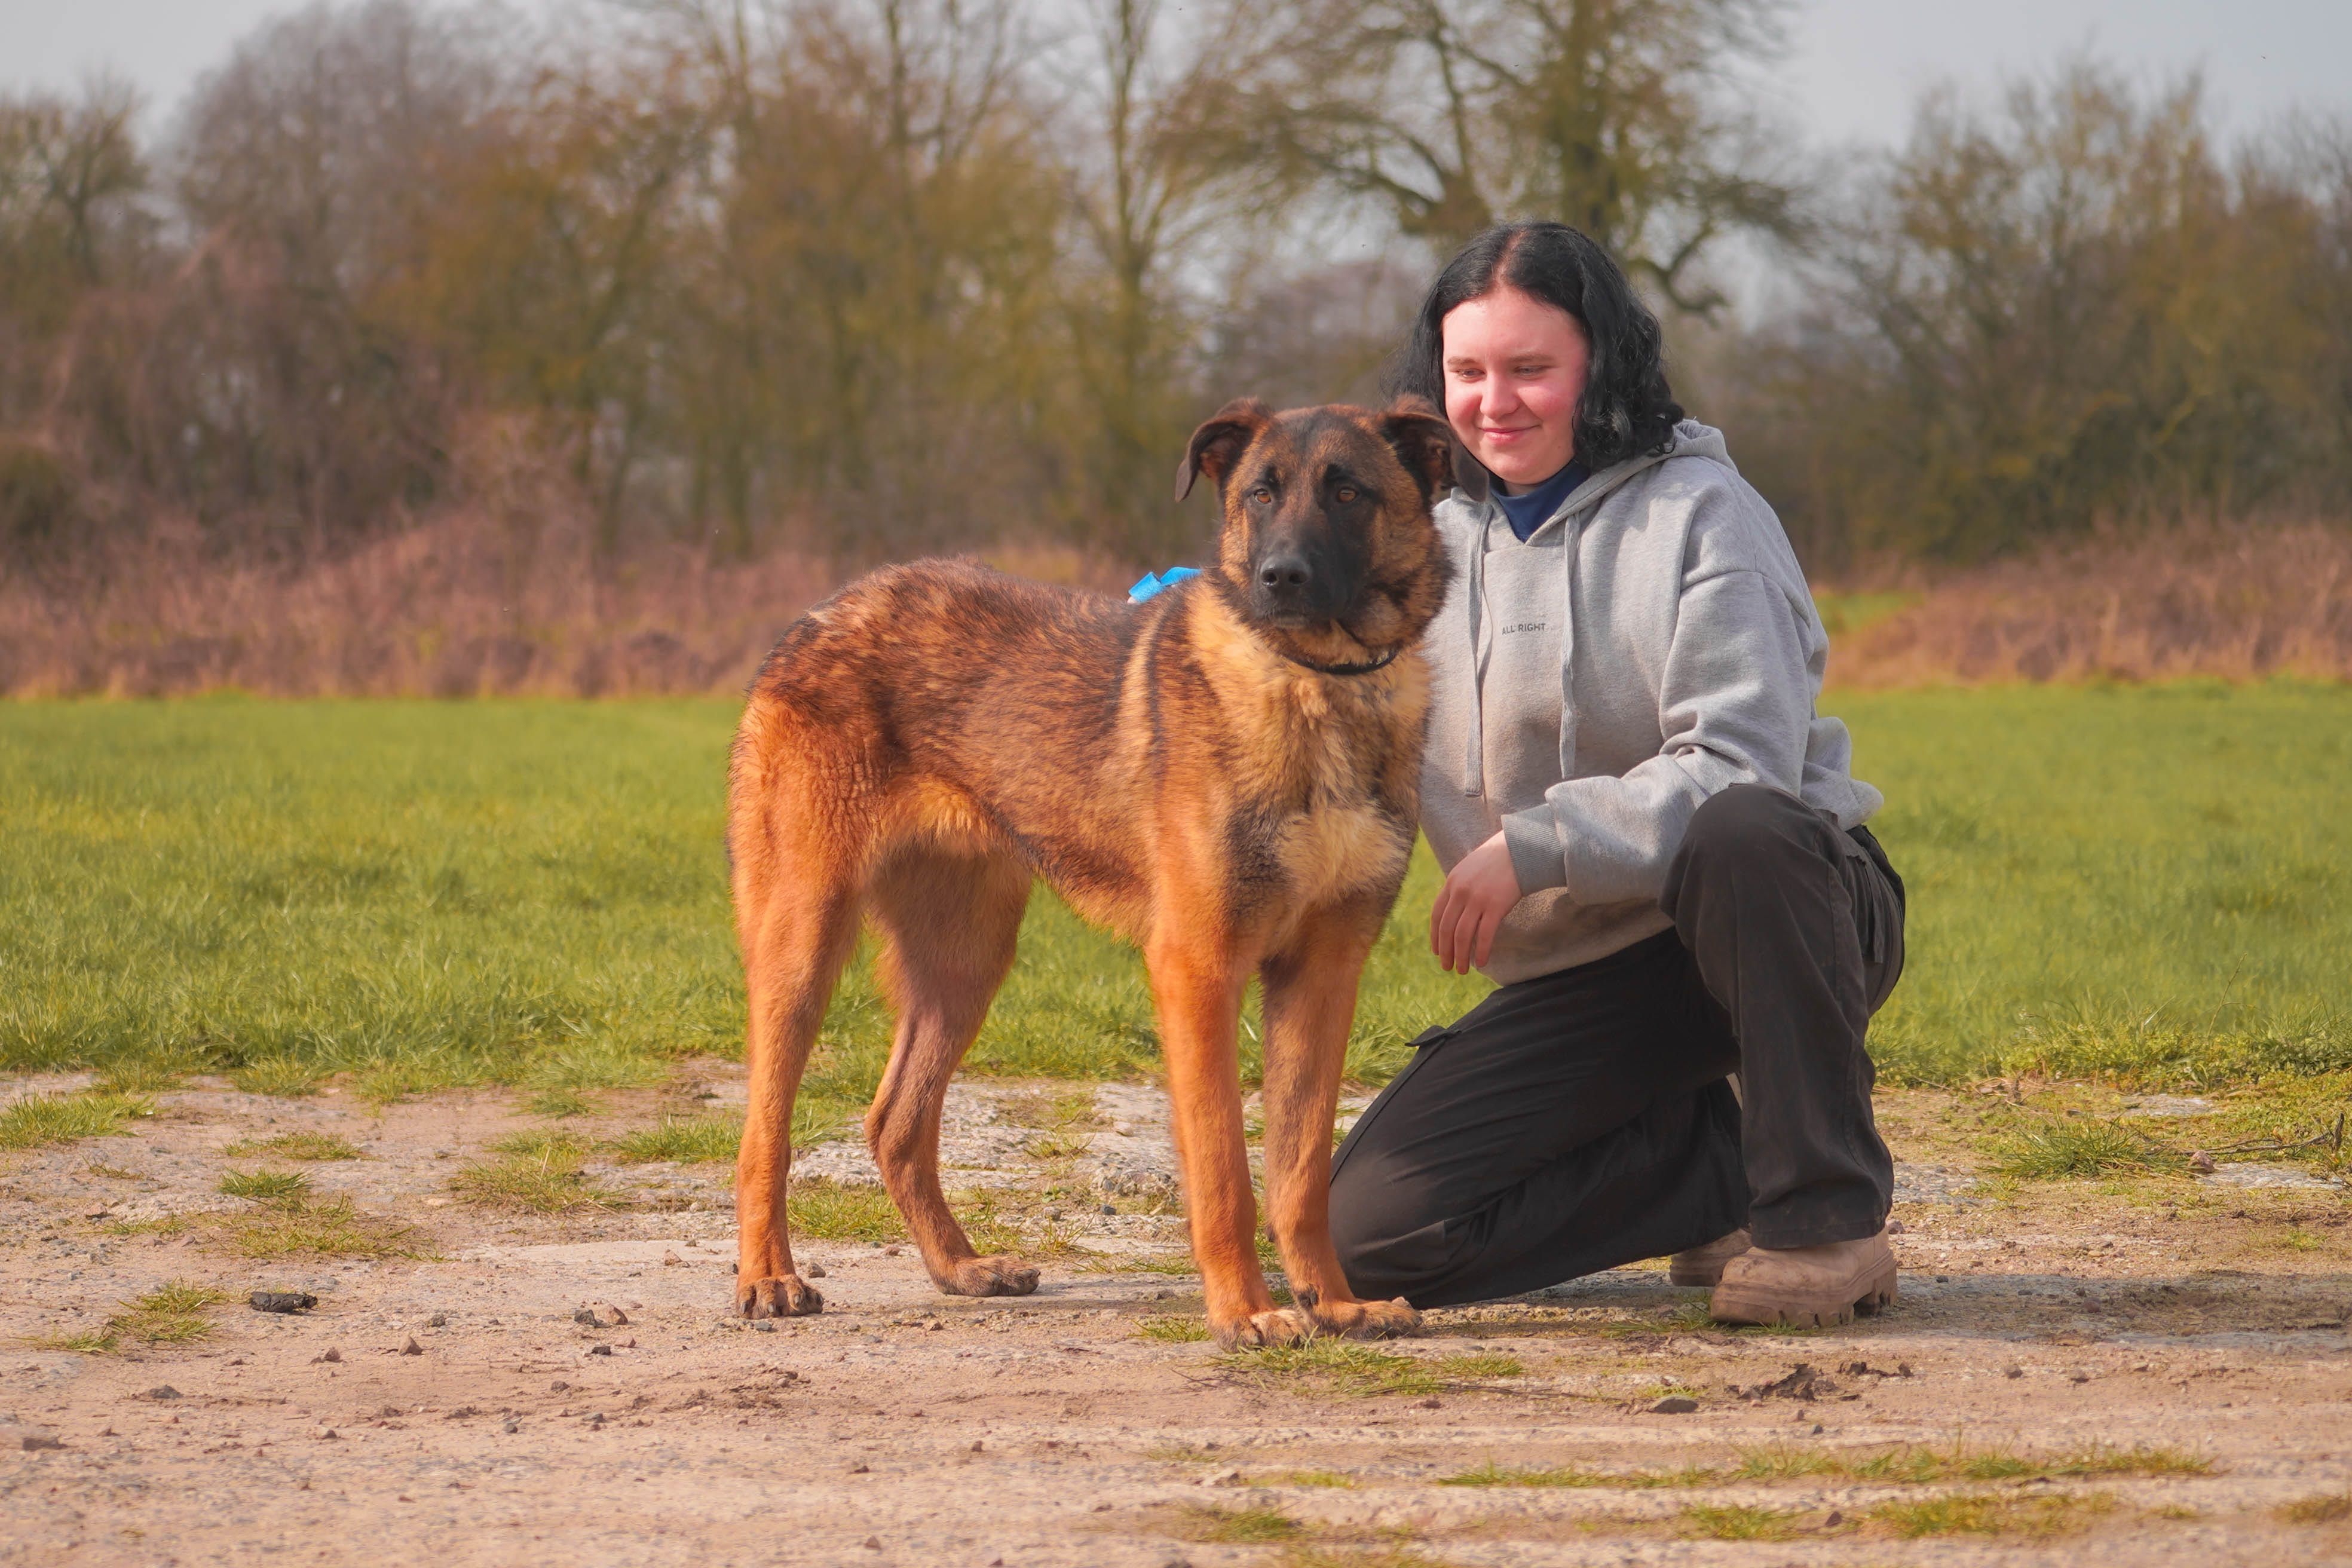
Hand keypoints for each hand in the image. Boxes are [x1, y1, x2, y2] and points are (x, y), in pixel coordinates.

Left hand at [1430, 830, 1520, 974]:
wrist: (1519, 849)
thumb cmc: (1496, 860)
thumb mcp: (1468, 869)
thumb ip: (1458, 888)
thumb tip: (1454, 910)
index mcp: (1451, 882)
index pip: (1437, 915)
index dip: (1435, 936)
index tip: (1436, 951)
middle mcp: (1461, 892)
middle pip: (1447, 928)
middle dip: (1445, 951)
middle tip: (1446, 967)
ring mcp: (1478, 899)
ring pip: (1463, 935)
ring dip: (1460, 956)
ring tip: (1462, 969)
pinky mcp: (1496, 906)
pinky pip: (1484, 935)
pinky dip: (1481, 951)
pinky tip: (1481, 963)